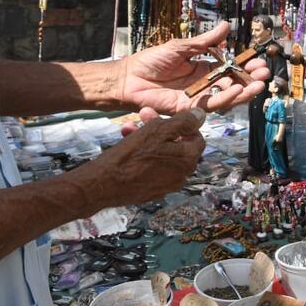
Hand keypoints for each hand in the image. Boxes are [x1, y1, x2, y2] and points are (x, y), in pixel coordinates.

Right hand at [79, 110, 206, 210]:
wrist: (103, 184)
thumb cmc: (132, 154)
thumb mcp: (158, 130)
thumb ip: (183, 122)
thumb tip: (202, 114)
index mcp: (188, 160)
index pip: (197, 138)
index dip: (183, 124)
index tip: (166, 116)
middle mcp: (181, 175)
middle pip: (177, 144)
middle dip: (159, 127)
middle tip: (142, 115)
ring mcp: (166, 185)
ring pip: (162, 154)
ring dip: (147, 138)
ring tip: (127, 129)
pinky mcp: (150, 191)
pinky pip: (152, 167)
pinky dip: (143, 155)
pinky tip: (126, 145)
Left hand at [114, 22, 268, 114]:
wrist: (129, 76)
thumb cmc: (152, 60)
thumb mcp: (182, 46)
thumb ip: (205, 41)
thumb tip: (227, 27)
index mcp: (204, 69)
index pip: (230, 68)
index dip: (245, 66)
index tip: (258, 60)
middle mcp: (204, 84)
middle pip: (232, 84)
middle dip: (250, 80)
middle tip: (264, 74)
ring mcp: (197, 97)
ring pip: (225, 97)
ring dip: (244, 92)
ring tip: (258, 85)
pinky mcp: (189, 107)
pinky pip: (209, 105)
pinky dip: (225, 99)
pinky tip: (237, 91)